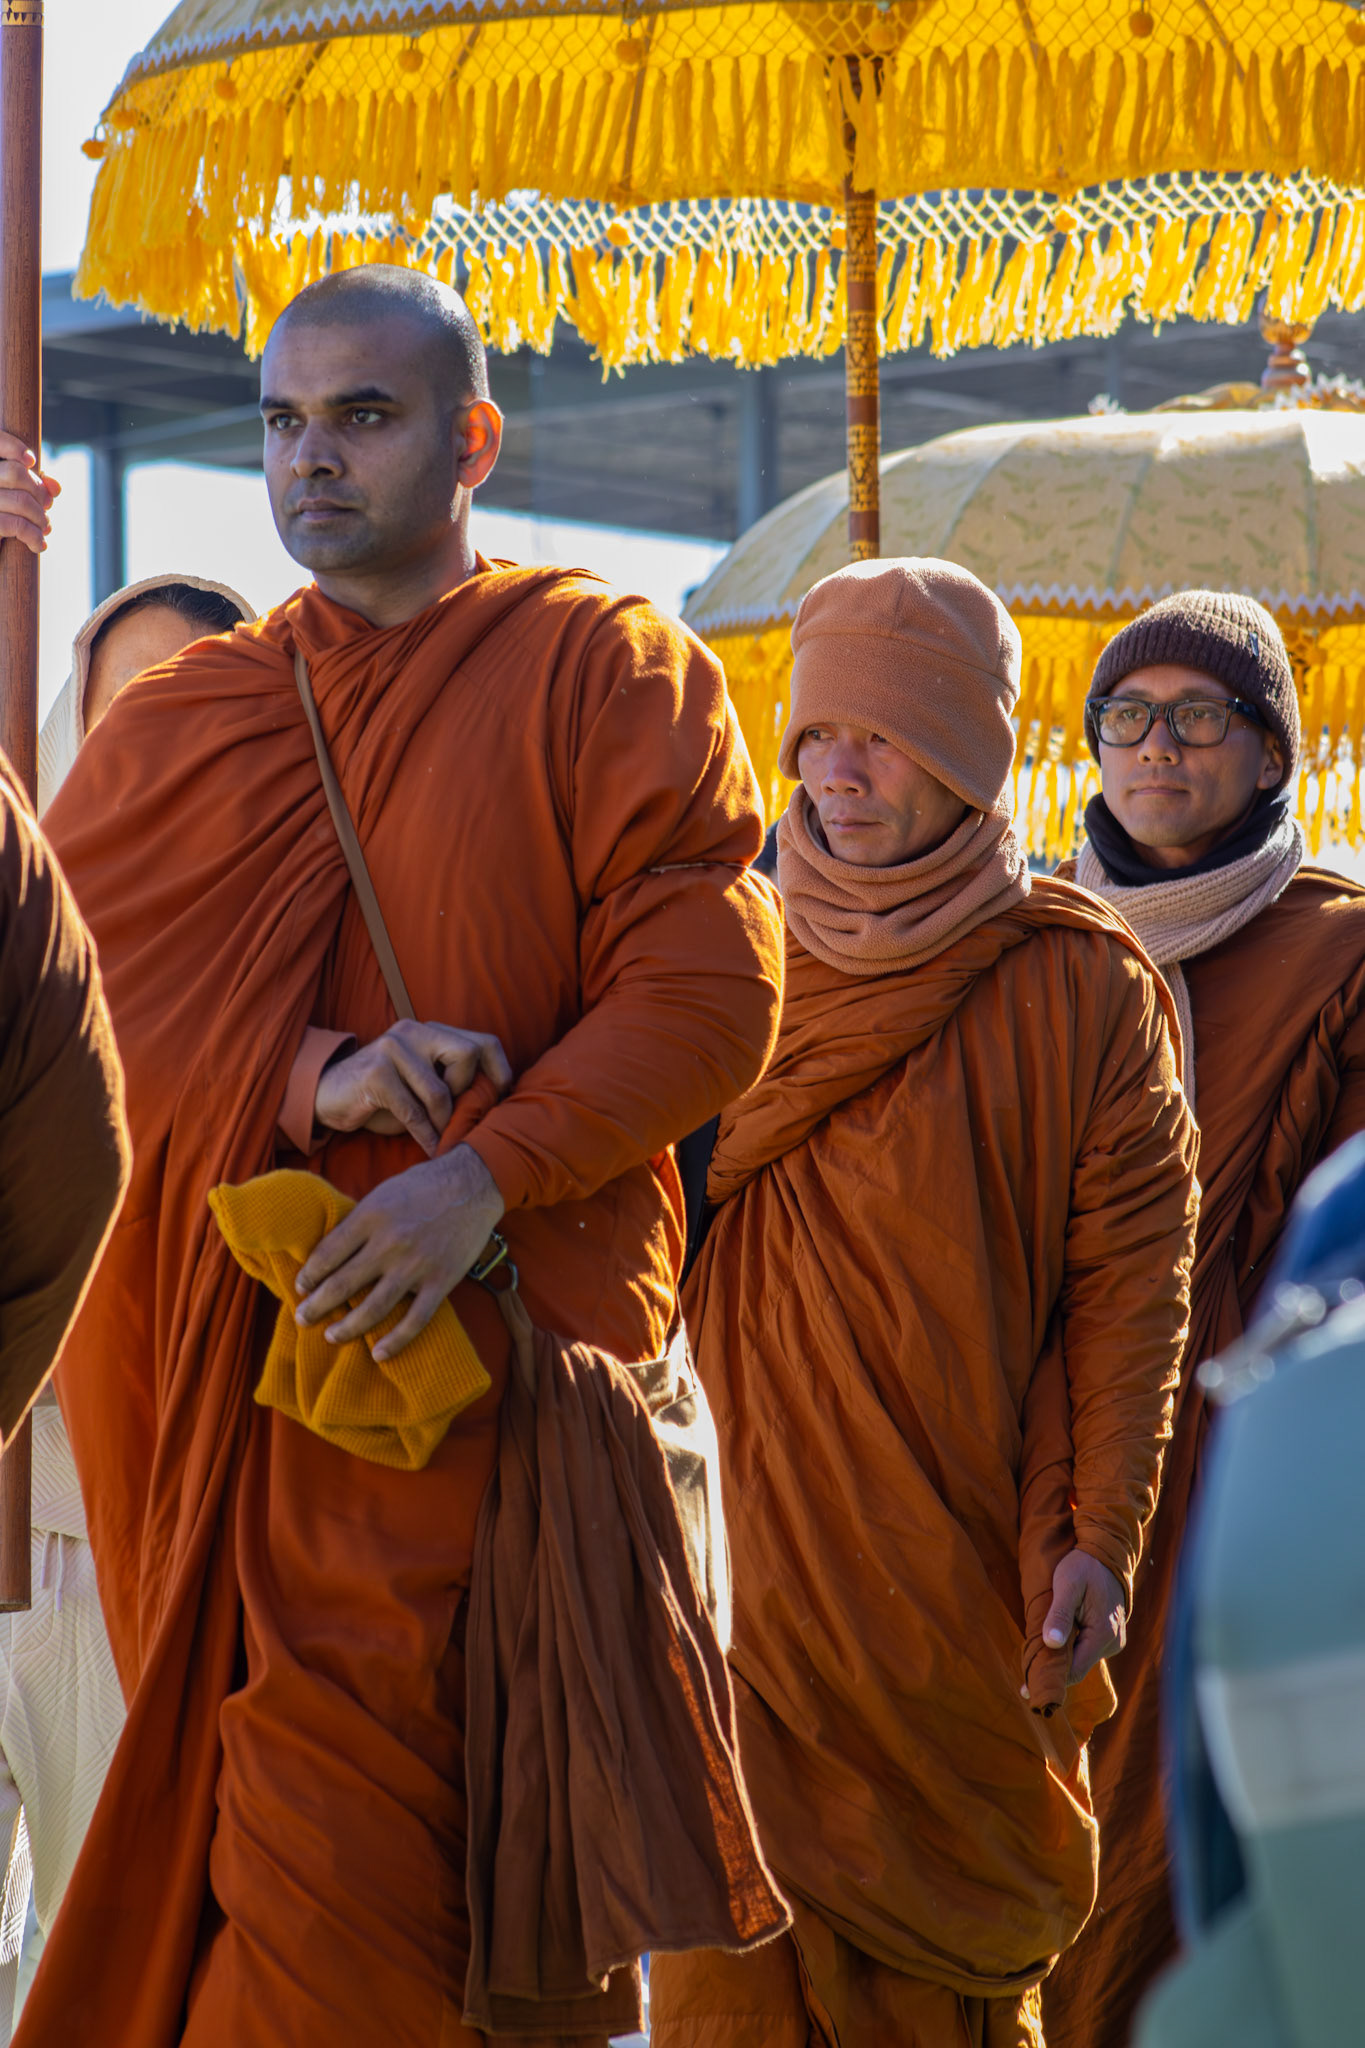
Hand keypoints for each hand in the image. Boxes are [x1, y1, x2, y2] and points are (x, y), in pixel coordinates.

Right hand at [0, 430, 58, 554]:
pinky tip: (38, 544)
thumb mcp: (18, 498)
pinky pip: (16, 525)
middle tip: (47, 506)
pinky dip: (34, 536)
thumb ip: (35, 485)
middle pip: (16, 473)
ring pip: (21, 500)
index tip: (31, 461)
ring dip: (40, 517)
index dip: (12, 447)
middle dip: (39, 491)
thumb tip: (55, 486)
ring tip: (44, 527)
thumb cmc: (4, 519)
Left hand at [294, 1143, 504, 1360]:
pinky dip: (395, 1341)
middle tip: (302, 1318)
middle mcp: (390, 1243)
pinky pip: (415, 1319)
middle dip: (317, 1305)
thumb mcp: (382, 1193)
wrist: (473, 1184)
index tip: (300, 1287)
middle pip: (343, 1283)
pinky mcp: (441, 1281)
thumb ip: (359, 1222)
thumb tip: (329, 1252)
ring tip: (330, 1336)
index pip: (328, 1253)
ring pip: (373, 1308)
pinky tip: (378, 1354)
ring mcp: (416, 1265)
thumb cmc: (422, 1186)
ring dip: (347, 1328)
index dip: (309, 1275)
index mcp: (371, 1216)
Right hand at [313, 1019, 510, 1155]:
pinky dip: (424, 1135)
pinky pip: (413, 1111)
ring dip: (442, 1123)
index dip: (499, 1070)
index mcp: (429, 1031)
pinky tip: (429, 1147)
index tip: (502, 1097)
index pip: (481, 1041)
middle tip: (457, 1114)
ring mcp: (392, 1048)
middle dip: (467, 1092)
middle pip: (468, 1054)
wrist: (327, 1096)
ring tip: (440, 1137)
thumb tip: (492, 1103)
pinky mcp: (375, 1073)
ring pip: (439, 1091)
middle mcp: (413, 1032)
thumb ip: (451, 1083)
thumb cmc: (382, 1096)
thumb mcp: (422, 1084)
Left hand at [1035, 1548, 1126, 1686]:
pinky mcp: (1109, 1637)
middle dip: (1052, 1672)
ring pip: (1081, 1660)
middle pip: (1077, 1668)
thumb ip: (1060, 1614)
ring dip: (1060, 1660)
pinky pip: (1085, 1650)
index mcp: (1103, 1635)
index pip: (1074, 1670)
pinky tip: (1051, 1647)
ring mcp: (1113, 1641)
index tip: (1027, 1688)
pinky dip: (1069, 1651)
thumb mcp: (1068, 1584)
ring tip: (1033, 1664)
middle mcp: (1112, 1643)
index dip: (1050, 1679)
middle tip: (1024, 1682)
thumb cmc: (1084, 1567)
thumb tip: (1052, 1643)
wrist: (1107, 1554)